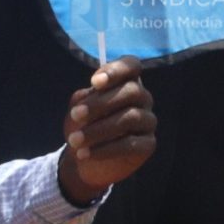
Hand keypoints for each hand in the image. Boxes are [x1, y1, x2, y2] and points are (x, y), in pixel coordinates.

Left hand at [56, 58, 156, 200]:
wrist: (85, 158)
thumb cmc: (83, 126)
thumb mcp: (78, 109)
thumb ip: (85, 98)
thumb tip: (94, 93)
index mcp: (126, 82)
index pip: (132, 65)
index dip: (116, 70)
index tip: (94, 82)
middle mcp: (142, 98)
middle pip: (132, 91)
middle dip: (101, 103)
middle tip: (75, 115)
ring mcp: (148, 121)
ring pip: (131, 117)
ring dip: (99, 129)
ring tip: (75, 140)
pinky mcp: (148, 144)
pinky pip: (131, 143)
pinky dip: (105, 149)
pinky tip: (86, 154)